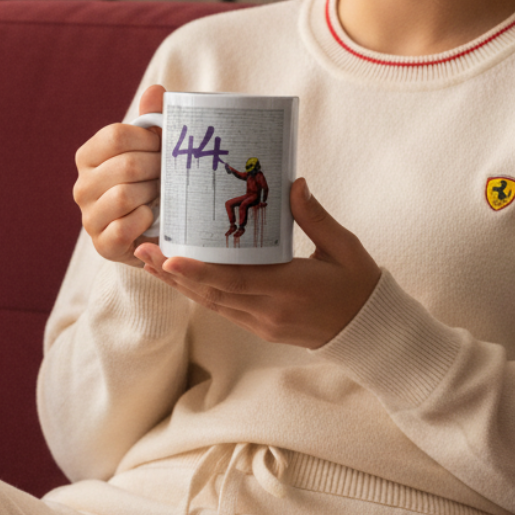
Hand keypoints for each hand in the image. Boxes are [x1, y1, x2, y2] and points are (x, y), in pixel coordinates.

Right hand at [73, 83, 164, 264]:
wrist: (151, 231)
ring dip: (152, 194)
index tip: (163, 146)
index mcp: (88, 156)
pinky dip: (145, 220)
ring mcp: (89, 217)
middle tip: (169, 174)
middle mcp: (82, 186)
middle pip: (126, 165)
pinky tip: (152, 217)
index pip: (115, 135)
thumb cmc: (150, 181)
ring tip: (161, 195)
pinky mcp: (102, 245)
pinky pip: (124, 227)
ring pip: (124, 196)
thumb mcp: (151, 149)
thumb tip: (155, 89)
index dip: (148, 139)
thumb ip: (152, 119)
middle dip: (157, 168)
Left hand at [135, 178, 380, 347]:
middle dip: (174, 273)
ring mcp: (263, 322)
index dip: (199, 270)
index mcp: (289, 289)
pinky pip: (223, 308)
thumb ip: (315, 216)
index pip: (235, 281)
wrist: (371, 332)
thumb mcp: (343, 247)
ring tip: (149, 261)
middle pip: (212, 293)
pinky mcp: (261, 327)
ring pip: (211, 302)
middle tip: (142, 250)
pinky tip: (179, 276)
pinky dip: (198, 291)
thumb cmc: (359, 284)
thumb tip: (293, 182)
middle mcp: (269, 310)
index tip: (169, 257)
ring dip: (179, 283)